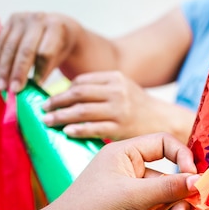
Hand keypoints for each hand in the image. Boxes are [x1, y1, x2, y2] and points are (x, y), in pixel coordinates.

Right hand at [0, 12, 79, 91]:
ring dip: (4, 69)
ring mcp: (22, 18)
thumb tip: (32, 91)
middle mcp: (38, 19)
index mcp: (56, 27)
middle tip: (14, 90)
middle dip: (18, 72)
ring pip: (10, 47)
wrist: (56, 26)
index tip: (36, 86)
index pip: (45, 53)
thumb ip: (47, 70)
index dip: (40, 71)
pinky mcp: (10, 20)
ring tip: (3, 86)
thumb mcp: (60, 57)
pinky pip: (0, 42)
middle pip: (25, 50)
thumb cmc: (58, 47)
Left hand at [41, 133, 197, 209]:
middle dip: (175, 202)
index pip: (165, 143)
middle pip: (171, 179)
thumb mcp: (132, 197)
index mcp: (125, 153)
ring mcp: (132, 194)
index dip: (183, 159)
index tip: (195, 180)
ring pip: (165, 204)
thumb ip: (169, 187)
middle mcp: (130, 170)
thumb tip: (201, 179)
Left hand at [42, 71, 194, 141]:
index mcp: (115, 78)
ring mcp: (119, 109)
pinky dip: (76, 129)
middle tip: (42, 109)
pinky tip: (66, 131)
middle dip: (56, 102)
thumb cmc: (139, 109)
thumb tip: (68, 94)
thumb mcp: (123, 88)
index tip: (50, 99)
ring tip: (47, 121)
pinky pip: (93, 128)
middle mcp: (116, 91)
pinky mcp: (120, 128)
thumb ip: (100, 88)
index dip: (63, 90)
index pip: (81, 81)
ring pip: (81, 110)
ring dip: (60, 116)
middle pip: (77, 94)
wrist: (166, 123)